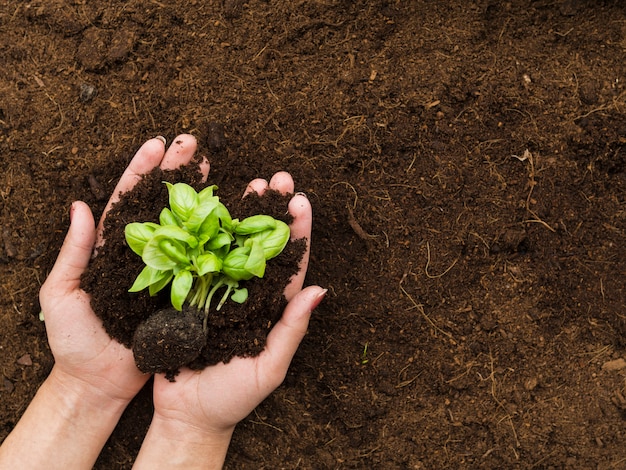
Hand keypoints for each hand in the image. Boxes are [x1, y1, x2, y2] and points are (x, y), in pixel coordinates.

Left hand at [40, 134, 204, 403]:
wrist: (99, 383)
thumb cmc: (74, 342)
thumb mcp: (61, 295)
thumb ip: (72, 253)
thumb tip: (79, 206)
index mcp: (113, 248)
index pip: (128, 201)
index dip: (142, 172)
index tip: (158, 145)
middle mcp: (145, 254)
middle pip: (163, 205)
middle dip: (178, 173)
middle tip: (194, 144)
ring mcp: (167, 273)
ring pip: (188, 229)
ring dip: (203, 199)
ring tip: (218, 170)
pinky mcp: (184, 294)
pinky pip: (202, 265)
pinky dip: (217, 242)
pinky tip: (232, 220)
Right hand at [134, 172, 323, 468]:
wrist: (185, 415)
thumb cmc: (231, 399)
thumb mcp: (268, 368)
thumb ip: (291, 330)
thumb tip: (320, 289)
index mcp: (268, 307)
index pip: (288, 263)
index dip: (296, 232)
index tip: (301, 201)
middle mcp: (243, 292)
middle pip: (260, 244)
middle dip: (271, 210)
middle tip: (278, 178)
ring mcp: (214, 290)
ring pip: (229, 244)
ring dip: (240, 212)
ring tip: (250, 181)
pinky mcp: (185, 292)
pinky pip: (194, 259)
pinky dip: (200, 233)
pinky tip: (204, 206)